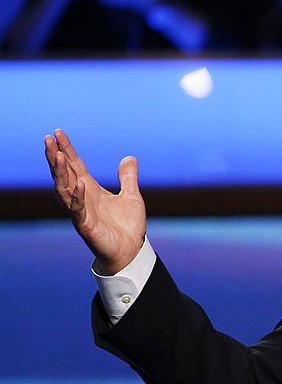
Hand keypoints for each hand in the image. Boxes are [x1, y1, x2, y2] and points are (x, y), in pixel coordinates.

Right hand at [44, 129, 146, 273]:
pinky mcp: (86, 226)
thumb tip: (129, 157)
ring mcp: (81, 212)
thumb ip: (128, 177)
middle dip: (55, 156)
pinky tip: (80, 183)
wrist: (131, 251)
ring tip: (57, 155)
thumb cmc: (127, 226)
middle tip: (48, 139)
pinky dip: (78, 197)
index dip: (67, 150)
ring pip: (65, 189)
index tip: (57, 133)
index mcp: (90, 190)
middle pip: (65, 174)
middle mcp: (82, 199)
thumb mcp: (132, 196)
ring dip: (61, 173)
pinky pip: (79, 210)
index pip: (75, 166)